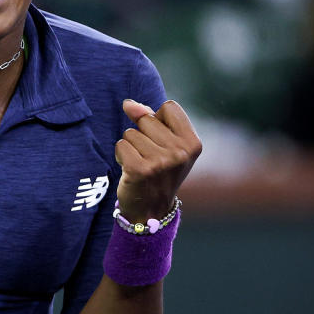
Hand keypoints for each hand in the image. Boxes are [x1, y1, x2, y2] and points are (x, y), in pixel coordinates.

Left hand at [115, 99, 201, 221]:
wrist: (150, 209)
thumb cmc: (157, 169)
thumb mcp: (163, 142)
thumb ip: (148, 116)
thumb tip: (128, 104)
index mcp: (192, 143)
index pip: (169, 107)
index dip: (158, 119)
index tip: (161, 140)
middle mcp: (180, 152)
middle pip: (146, 119)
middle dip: (142, 134)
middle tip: (149, 156)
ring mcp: (161, 162)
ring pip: (131, 133)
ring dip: (130, 146)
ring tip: (141, 163)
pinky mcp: (140, 169)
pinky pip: (121, 145)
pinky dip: (121, 155)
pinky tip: (130, 169)